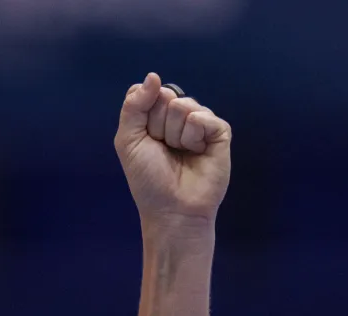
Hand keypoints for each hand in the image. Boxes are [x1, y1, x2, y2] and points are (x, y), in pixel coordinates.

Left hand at [114, 73, 231, 227]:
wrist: (171, 207)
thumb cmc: (148, 178)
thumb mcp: (128, 140)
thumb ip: (134, 106)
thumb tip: (152, 76)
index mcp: (156, 116)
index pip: (149, 92)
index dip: (143, 114)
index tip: (145, 139)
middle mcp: (179, 116)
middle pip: (166, 97)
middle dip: (158, 126)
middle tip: (163, 149)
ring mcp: (200, 123)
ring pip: (183, 106)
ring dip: (175, 134)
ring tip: (180, 153)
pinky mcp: (219, 132)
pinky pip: (202, 117)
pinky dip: (193, 135)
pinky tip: (196, 152)